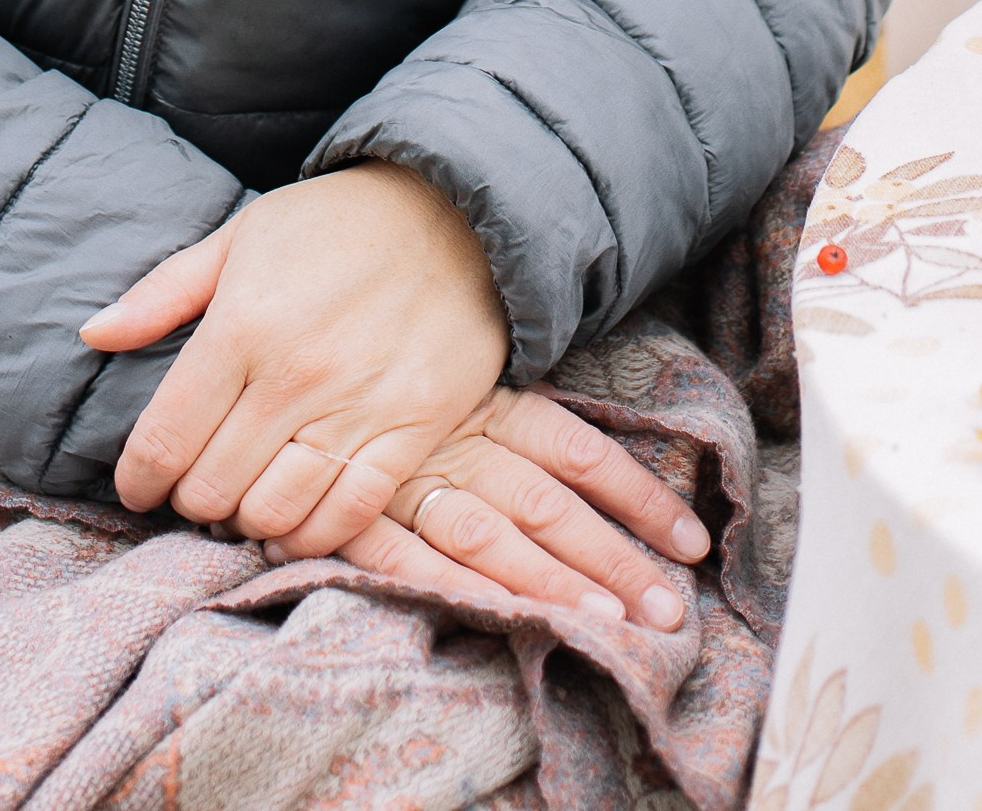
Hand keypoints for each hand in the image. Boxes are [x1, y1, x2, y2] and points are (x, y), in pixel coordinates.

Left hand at [80, 164, 509, 550]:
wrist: (454, 210)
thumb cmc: (334, 224)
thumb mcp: (241, 237)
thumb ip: (163, 292)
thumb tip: (93, 333)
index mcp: (242, 324)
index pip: (164, 439)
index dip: (138, 479)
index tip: (138, 487)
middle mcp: (295, 375)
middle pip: (212, 488)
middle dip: (190, 500)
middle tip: (196, 487)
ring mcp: (357, 408)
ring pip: (274, 513)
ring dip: (246, 521)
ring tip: (243, 502)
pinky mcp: (412, 430)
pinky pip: (349, 516)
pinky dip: (311, 534)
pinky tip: (295, 519)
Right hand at [314, 384, 709, 631]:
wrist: (289, 358)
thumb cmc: (391, 372)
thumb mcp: (462, 371)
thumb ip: (519, 411)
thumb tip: (603, 458)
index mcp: (491, 404)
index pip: (578, 451)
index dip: (638, 496)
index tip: (692, 543)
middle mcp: (459, 443)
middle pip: (547, 505)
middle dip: (610, 559)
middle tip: (666, 610)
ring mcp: (407, 482)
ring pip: (491, 537)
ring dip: (550, 582)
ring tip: (607, 624)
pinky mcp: (355, 516)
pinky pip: (411, 560)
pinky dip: (459, 589)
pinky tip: (506, 618)